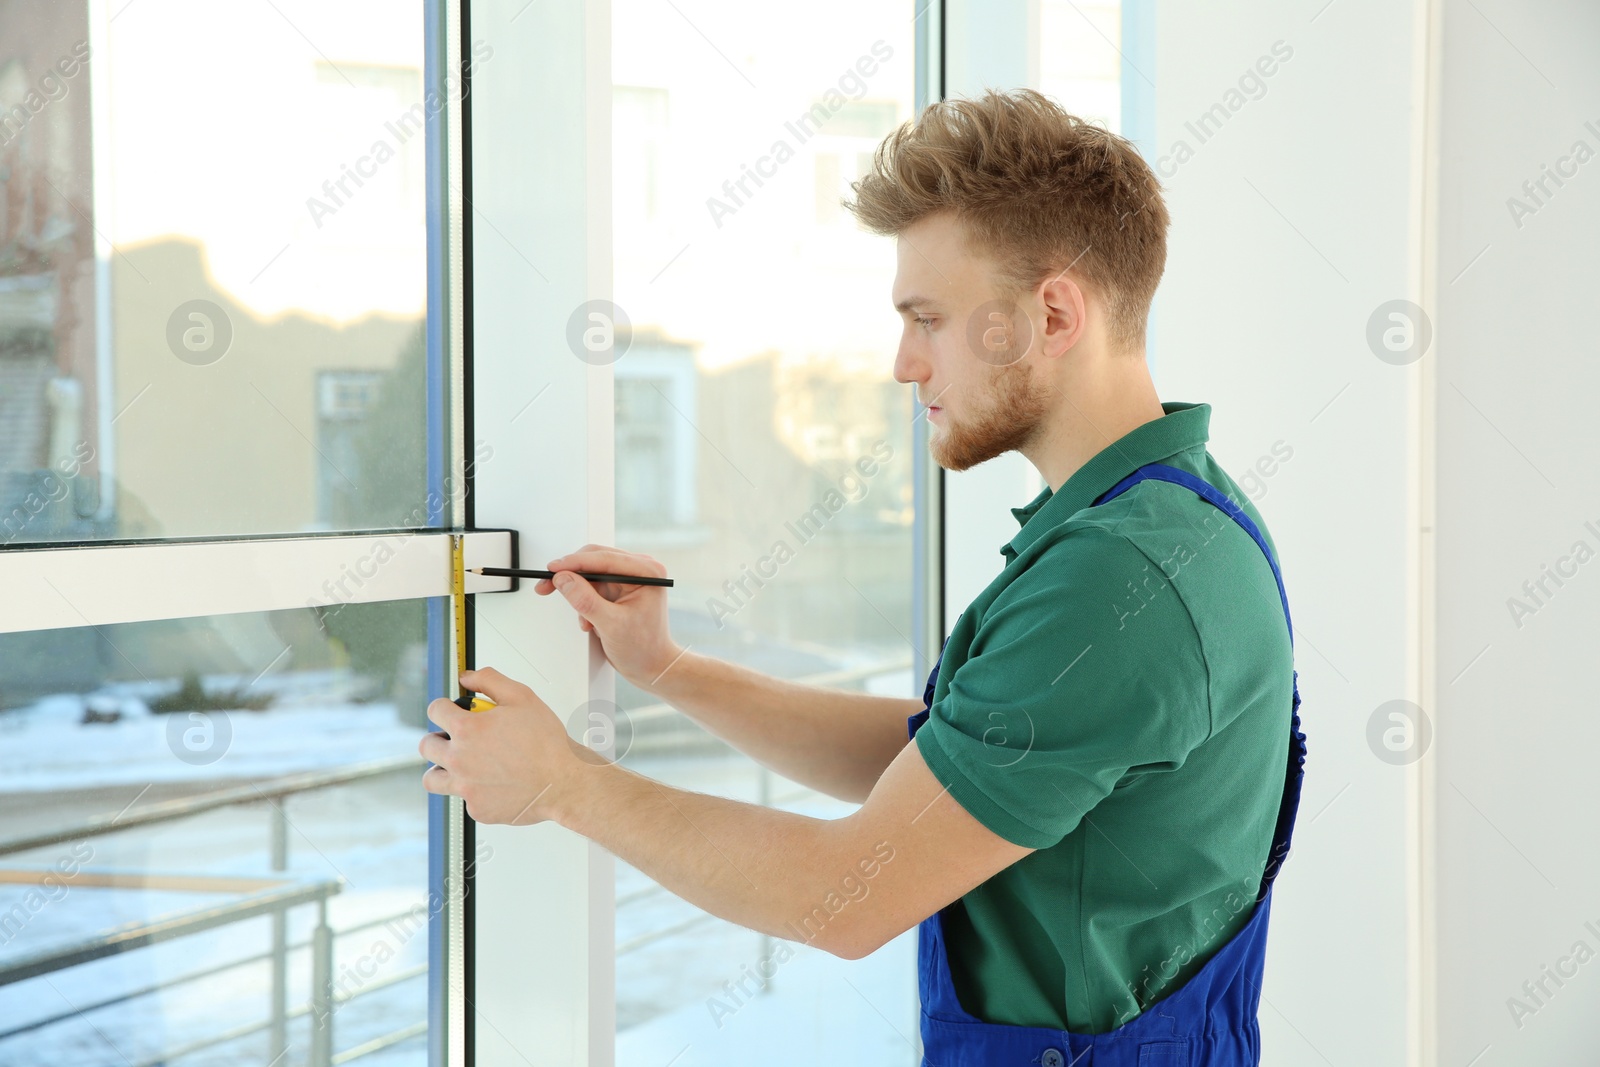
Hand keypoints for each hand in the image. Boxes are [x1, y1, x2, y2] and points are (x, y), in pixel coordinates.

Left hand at [419, 667, 585, 824]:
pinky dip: (473, 790)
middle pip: (427, 745)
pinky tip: (493, 783)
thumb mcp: (522, 697)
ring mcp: (466, 787)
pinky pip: (463, 799)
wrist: (564, 782)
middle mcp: (460, 760)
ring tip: (460, 765)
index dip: (444, 706)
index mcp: (467, 730)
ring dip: (441, 769)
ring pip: (432, 779)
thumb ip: (489, 680)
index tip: (450, 710)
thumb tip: (467, 677)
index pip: (435, 711)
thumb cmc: (547, 742)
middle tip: (457, 738)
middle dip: (440, 737)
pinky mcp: (477, 809)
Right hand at [536, 544, 685, 691]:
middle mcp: (640, 570)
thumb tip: (563, 579)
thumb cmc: (644, 648)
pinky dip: (586, 604)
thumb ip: (585, 600)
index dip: (575, 562)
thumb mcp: (611, 625)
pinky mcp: (619, 590)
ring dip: (580, 596)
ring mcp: (629, 579)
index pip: (605, 558)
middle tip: (548, 585)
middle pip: (595, 560)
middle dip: (571, 576)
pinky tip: (592, 622)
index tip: (552, 569)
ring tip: (586, 621)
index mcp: (648, 572)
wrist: (651, 666)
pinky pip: (593, 588)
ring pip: (591, 575)